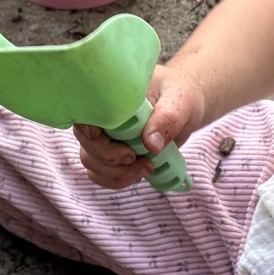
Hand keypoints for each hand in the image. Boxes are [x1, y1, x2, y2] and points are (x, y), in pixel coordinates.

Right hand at [72, 66, 204, 190]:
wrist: (187, 106)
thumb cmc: (181, 95)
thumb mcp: (181, 101)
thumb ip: (168, 118)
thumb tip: (150, 145)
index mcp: (112, 96)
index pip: (86, 114)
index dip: (90, 132)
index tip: (113, 143)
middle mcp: (103, 116)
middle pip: (87, 143)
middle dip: (110, 159)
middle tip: (139, 158)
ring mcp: (105, 136)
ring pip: (91, 162)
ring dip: (117, 173)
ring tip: (147, 167)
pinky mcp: (112, 154)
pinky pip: (101, 174)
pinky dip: (118, 179)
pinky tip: (140, 172)